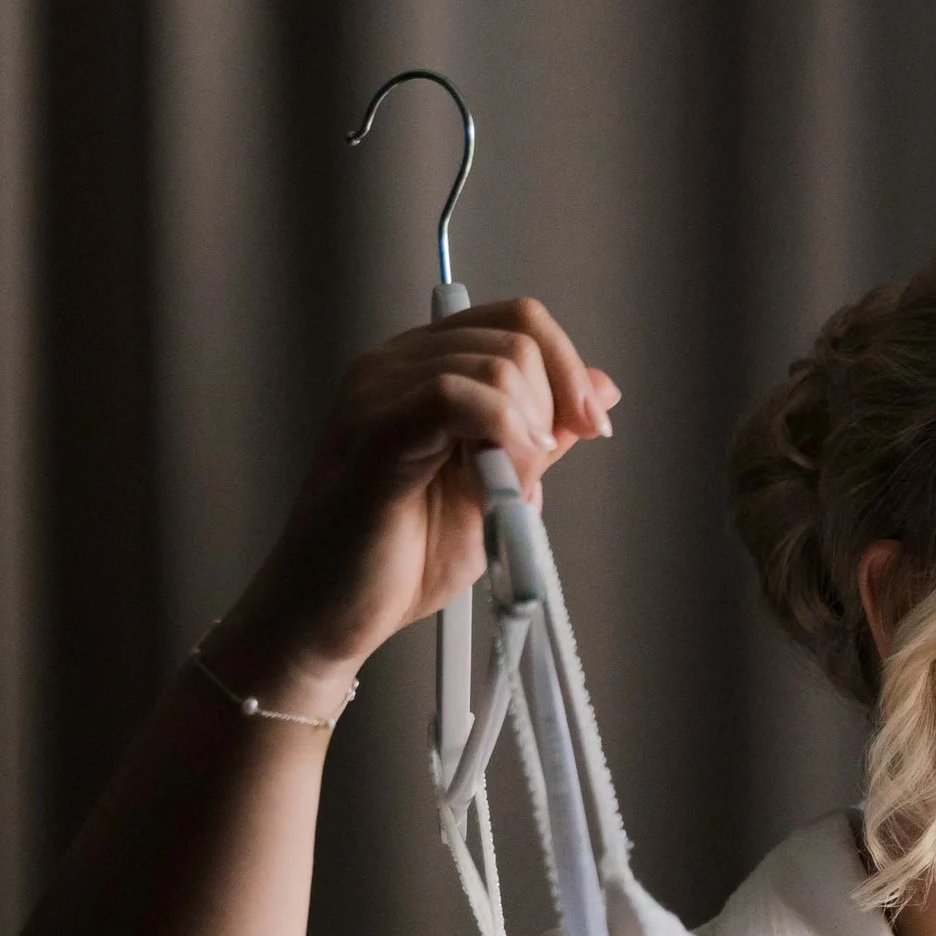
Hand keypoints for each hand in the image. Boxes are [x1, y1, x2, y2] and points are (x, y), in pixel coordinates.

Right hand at [209, 299, 619, 712]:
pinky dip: (499, 430)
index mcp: (425, 369)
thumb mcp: (498, 491)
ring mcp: (378, 392)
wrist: (333, 614)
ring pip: (496, 364)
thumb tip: (602, 387)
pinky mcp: (372, 431)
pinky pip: (451, 395)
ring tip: (502, 488)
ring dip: (527, 428)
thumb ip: (540, 436)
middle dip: (554, 402)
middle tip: (538, 466)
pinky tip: (500, 474)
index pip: (515, 321)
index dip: (567, 366)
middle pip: (515, 336)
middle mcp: (397, 365)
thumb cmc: (400, 558)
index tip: (592, 427)